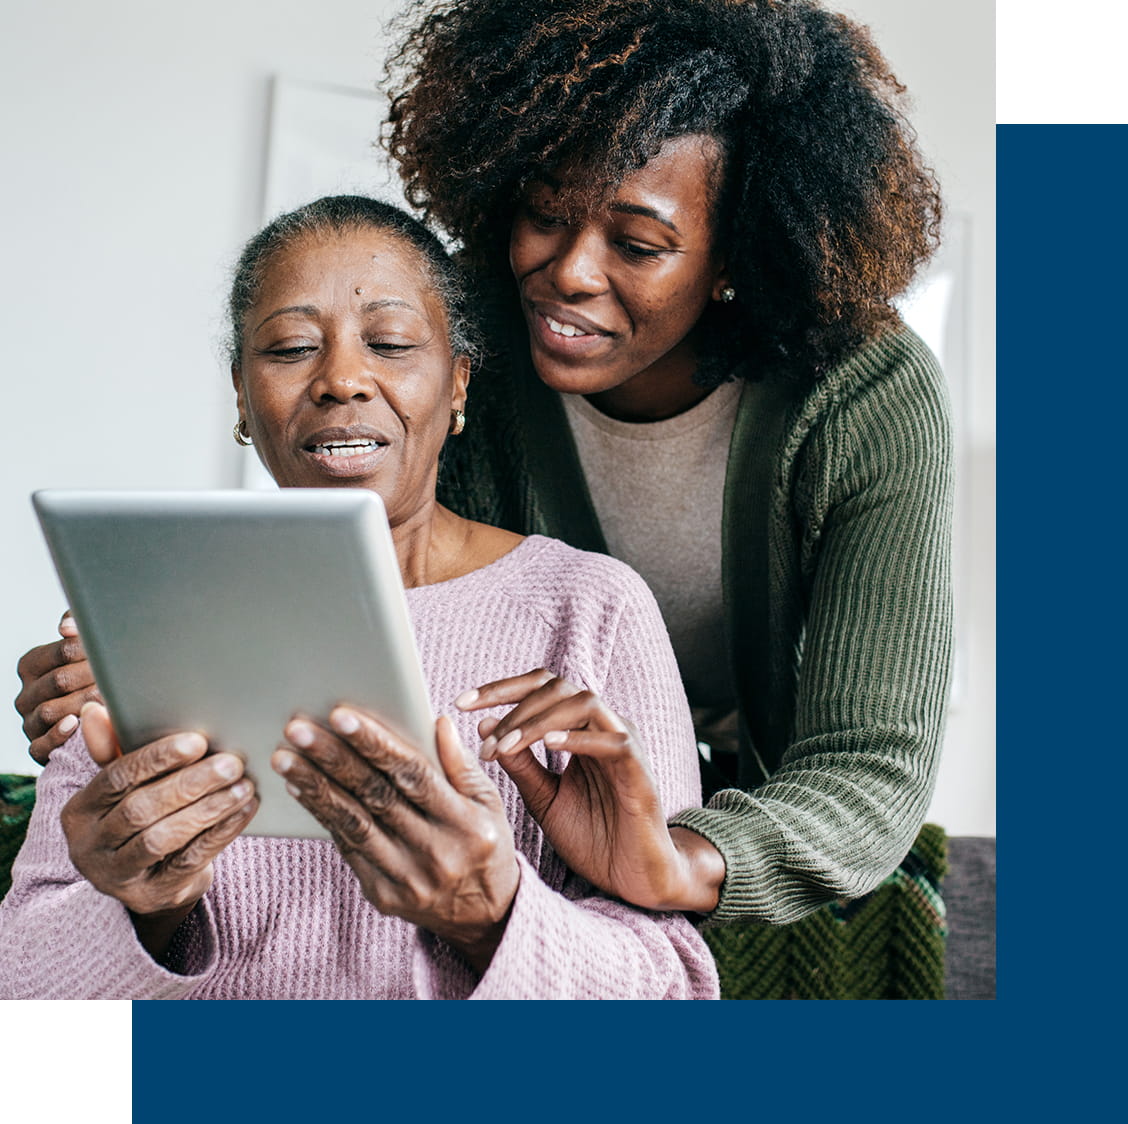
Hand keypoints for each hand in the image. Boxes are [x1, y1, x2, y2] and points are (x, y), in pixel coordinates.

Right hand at [15, 612, 101, 764]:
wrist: (98, 721)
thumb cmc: (92, 677)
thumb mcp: (85, 649)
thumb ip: (77, 629)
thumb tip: (67, 626)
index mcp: (32, 665)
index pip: (62, 651)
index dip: (91, 650)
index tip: (114, 651)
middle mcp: (26, 694)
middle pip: (59, 680)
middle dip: (92, 676)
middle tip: (120, 676)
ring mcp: (30, 722)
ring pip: (50, 711)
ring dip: (84, 704)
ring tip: (110, 699)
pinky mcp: (37, 747)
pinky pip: (41, 745)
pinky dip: (58, 735)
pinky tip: (77, 724)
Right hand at [61, 702, 258, 958]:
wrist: (150, 880)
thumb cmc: (140, 817)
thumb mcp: (124, 787)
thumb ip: (113, 750)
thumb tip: (94, 708)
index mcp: (80, 811)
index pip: (115, 778)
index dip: (156, 758)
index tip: (198, 741)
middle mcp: (89, 846)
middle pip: (140, 809)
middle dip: (190, 783)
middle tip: (232, 762)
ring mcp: (117, 877)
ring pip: (163, 838)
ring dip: (208, 808)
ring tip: (243, 785)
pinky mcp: (150, 896)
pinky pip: (189, 861)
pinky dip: (220, 833)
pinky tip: (244, 810)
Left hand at [272, 707, 518, 973]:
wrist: (483, 915)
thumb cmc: (485, 845)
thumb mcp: (489, 803)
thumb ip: (461, 764)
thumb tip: (437, 722)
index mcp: (466, 824)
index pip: (414, 775)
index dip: (375, 744)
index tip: (341, 715)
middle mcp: (435, 853)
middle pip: (376, 796)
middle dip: (333, 759)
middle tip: (298, 729)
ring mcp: (406, 878)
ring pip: (353, 824)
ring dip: (315, 787)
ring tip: (285, 757)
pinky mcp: (382, 894)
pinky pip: (347, 848)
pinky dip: (322, 815)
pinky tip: (301, 789)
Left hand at [456, 670, 724, 913]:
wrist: (633, 879)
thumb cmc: (593, 837)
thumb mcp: (543, 799)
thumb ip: (520, 765)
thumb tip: (484, 725)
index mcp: (581, 729)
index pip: (541, 688)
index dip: (501, 689)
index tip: (461, 703)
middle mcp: (604, 727)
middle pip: (559, 687)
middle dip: (514, 704)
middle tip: (484, 737)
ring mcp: (625, 745)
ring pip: (584, 704)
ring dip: (538, 721)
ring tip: (505, 746)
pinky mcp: (640, 772)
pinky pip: (614, 742)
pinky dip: (580, 739)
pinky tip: (548, 746)